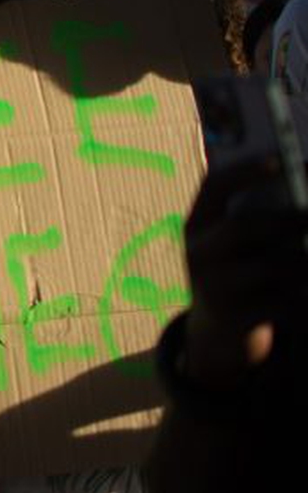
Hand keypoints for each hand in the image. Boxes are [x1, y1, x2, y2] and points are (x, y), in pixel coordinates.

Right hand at [181, 157, 307, 384]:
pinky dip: (305, 295)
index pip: (213, 187)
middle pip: (243, 228)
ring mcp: (213, 288)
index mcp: (195, 225)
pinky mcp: (235, 318)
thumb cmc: (239, 271)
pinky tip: (306, 292)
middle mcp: (198, 253)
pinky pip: (284, 300)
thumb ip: (257, 218)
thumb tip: (303, 195)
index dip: (244, 171)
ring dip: (305, 261)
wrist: (219, 332)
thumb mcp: (234, 245)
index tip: (278, 160)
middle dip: (289, 219)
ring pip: (272, 266)